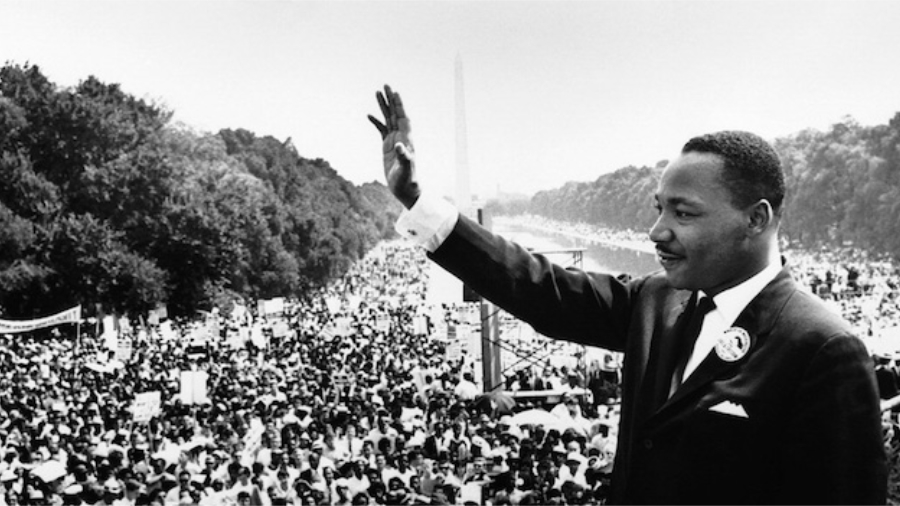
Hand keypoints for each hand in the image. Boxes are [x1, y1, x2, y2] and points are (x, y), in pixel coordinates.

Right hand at [368, 85, 419, 208]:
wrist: (405, 189)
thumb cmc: (407, 180)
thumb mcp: (405, 169)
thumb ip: (404, 157)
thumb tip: (399, 146)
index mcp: (407, 139)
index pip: (403, 118)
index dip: (399, 105)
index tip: (395, 92)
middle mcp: (402, 137)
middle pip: (395, 114)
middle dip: (390, 100)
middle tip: (385, 85)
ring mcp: (394, 141)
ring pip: (388, 119)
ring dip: (383, 106)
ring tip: (377, 93)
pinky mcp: (387, 147)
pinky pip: (381, 130)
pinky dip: (376, 122)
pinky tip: (369, 115)